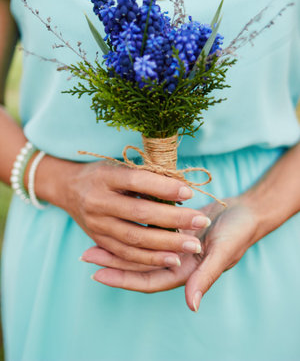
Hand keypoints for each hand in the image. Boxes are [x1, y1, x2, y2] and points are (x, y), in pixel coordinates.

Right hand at [45, 159, 210, 267]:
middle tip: (201, 221)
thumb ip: (146, 177)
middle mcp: (97, 201)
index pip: (138, 181)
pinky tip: (172, 259)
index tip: (189, 192)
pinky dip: (150, 259)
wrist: (69, 188)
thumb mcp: (120, 166)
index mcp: (105, 176)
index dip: (164, 187)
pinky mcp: (98, 241)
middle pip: (139, 213)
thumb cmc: (104, 174)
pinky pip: (126, 255)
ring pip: (134, 239)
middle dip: (173, 219)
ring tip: (192, 246)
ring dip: (166, 245)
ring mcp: (96, 224)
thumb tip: (181, 189)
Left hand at [83, 197, 258, 310]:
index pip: (147, 280)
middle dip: (112, 261)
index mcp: (186, 272)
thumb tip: (191, 304)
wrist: (247, 211)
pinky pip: (149, 230)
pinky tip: (118, 219)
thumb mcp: (223, 252)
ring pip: (140, 248)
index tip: (97, 273)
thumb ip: (206, 276)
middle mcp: (176, 261)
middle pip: (138, 264)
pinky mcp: (174, 228)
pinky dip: (134, 227)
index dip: (122, 278)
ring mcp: (173, 245)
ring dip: (119, 244)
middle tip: (86, 255)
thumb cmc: (239, 232)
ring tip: (94, 238)